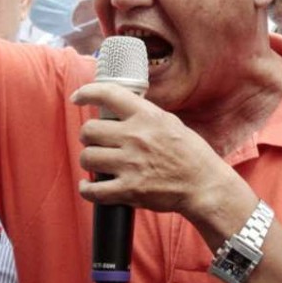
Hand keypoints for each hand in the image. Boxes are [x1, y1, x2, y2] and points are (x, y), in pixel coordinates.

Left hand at [72, 82, 237, 217]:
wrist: (203, 185)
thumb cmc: (189, 153)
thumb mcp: (169, 122)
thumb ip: (143, 114)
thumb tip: (117, 107)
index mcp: (147, 116)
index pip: (108, 94)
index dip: (87, 92)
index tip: (78, 97)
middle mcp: (136, 137)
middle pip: (89, 130)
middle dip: (87, 136)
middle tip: (95, 141)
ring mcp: (131, 165)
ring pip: (87, 158)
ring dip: (88, 160)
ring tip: (96, 162)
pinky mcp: (129, 190)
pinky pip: (93, 190)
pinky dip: (86, 188)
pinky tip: (89, 186)